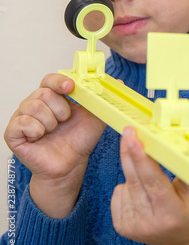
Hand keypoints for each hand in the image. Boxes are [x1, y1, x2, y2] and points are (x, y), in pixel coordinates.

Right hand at [4, 73, 105, 216]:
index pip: (50, 79)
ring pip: (33, 106)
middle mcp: (35, 103)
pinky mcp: (13, 132)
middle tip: (65, 120)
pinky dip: (36, 130)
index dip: (59, 81)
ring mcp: (23, 117)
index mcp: (53, 96)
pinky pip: (22, 122)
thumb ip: (104, 99)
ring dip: (50, 121)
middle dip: (60, 108)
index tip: (70, 88)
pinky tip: (41, 137)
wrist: (70, 165)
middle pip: (43, 93)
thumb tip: (119, 82)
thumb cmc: (79, 140)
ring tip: (54, 130)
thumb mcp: (96, 117)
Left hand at [111, 125, 188, 244]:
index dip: (142, 158)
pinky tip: (142, 190)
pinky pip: (118, 191)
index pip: (153, 182)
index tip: (133, 138)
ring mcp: (133, 227)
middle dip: (130, 152)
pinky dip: (128, 184)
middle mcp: (150, 224)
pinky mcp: (122, 227)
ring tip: (151, 175)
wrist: (184, 242)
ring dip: (134, 170)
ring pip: (126, 183)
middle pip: (135, 179)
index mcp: (173, 214)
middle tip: (129, 130)